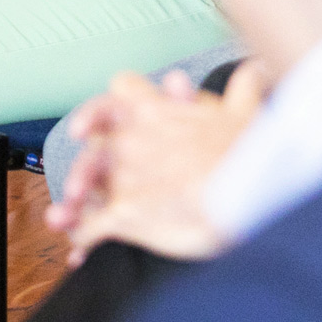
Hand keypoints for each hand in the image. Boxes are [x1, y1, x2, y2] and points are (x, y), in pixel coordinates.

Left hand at [46, 63, 267, 265]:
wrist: (249, 192)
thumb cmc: (250, 152)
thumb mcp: (248, 113)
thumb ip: (245, 88)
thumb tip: (259, 67)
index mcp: (153, 112)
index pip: (116, 97)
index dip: (101, 112)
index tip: (87, 129)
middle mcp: (130, 141)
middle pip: (94, 151)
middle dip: (84, 171)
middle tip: (79, 189)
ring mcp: (123, 178)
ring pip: (82, 189)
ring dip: (71, 206)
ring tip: (62, 220)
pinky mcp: (123, 214)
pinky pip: (90, 228)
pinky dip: (83, 239)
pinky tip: (81, 254)